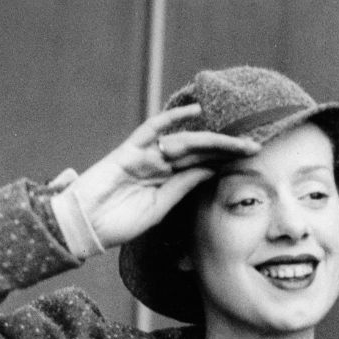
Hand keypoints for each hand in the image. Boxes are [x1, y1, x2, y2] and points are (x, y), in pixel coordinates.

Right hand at [62, 105, 259, 247]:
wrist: (83, 227)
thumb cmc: (117, 224)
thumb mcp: (159, 209)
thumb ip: (183, 187)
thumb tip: (211, 170)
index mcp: (168, 184)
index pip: (203, 167)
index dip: (226, 162)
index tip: (250, 161)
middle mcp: (160, 166)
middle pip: (199, 152)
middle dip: (227, 150)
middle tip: (254, 148)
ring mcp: (145, 156)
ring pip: (184, 141)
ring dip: (212, 139)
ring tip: (238, 139)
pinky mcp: (129, 151)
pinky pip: (153, 129)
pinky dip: (173, 118)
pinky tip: (195, 111)